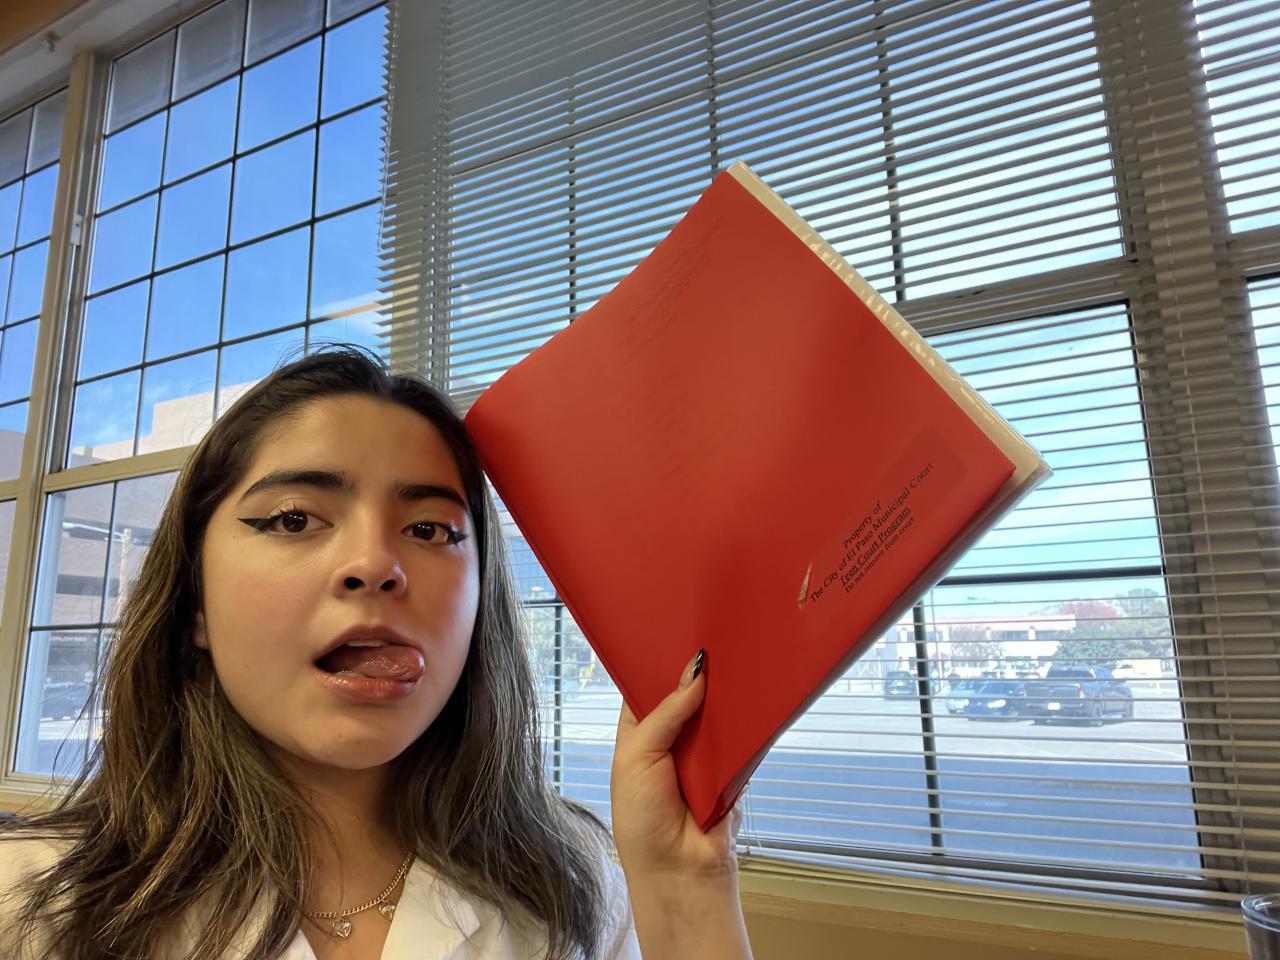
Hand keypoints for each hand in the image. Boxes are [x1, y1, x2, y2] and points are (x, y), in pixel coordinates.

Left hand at [610, 650, 753, 959]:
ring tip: (738, 649)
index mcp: (638, 731)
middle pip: (688, 693)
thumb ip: (666, 712)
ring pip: (717, 711)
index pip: (648, 685)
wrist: (679, 871)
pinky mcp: (733, 766)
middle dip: (699, 671)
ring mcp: (703, 752)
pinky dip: (748, 718)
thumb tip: (696, 670)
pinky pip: (742, 735)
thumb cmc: (642, 816)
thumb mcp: (637, 756)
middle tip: (715, 631)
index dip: (660, 660)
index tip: (677, 626)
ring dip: (725, 691)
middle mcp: (671, 737)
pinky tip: (756, 688)